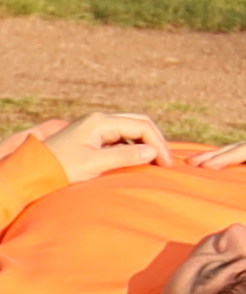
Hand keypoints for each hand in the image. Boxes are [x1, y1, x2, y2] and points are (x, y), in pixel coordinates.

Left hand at [9, 112, 174, 179]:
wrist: (31, 173)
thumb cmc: (60, 168)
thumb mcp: (95, 164)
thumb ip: (125, 156)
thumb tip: (152, 152)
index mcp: (101, 121)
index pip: (142, 126)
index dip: (158, 144)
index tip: (166, 165)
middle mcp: (99, 120)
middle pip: (139, 123)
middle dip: (155, 140)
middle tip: (165, 162)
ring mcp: (94, 128)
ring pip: (130, 129)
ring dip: (144, 143)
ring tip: (153, 161)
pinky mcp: (90, 138)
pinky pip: (119, 137)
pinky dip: (132, 146)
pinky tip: (135, 159)